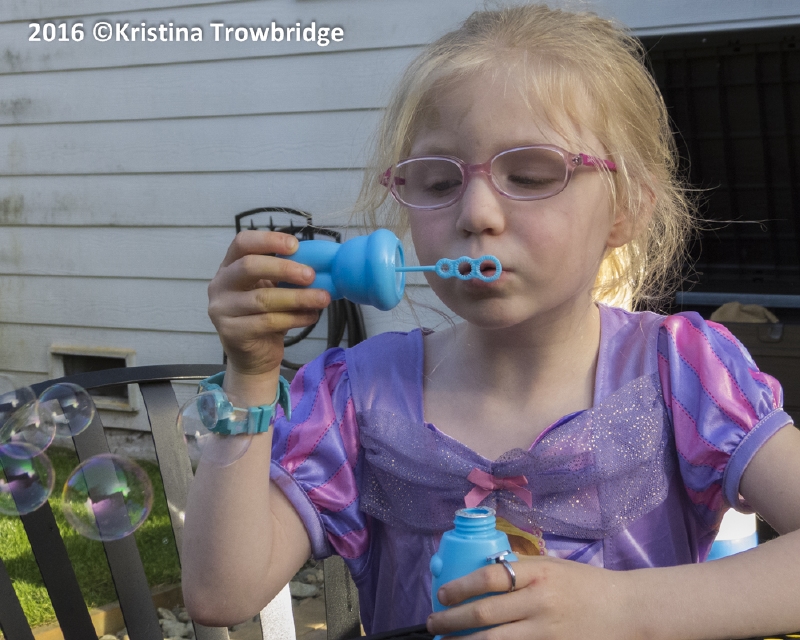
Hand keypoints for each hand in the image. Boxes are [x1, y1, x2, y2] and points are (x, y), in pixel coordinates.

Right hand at [207, 231, 329, 376]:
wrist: (253, 357)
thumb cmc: (265, 316)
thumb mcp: (271, 290)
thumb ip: (285, 275)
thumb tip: (319, 263)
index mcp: (229, 267)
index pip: (242, 243)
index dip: (268, 239)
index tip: (295, 245)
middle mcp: (220, 285)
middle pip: (249, 267)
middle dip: (284, 268)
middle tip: (311, 275)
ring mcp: (222, 310)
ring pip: (263, 299)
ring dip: (298, 297)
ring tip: (322, 298)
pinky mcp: (232, 333)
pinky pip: (268, 322)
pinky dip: (295, 318)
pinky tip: (311, 316)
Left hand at [427, 554, 638, 639]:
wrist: (628, 610)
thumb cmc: (587, 585)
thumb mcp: (553, 566)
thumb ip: (522, 569)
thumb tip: (482, 569)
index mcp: (538, 574)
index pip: (490, 577)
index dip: (460, 587)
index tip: (442, 594)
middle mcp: (540, 602)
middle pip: (485, 614)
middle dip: (451, 621)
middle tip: (433, 623)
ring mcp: (547, 632)